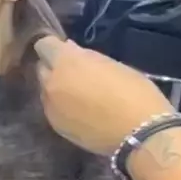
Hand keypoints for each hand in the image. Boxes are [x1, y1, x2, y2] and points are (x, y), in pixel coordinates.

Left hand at [35, 36, 173, 154]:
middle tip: (76, 74)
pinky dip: (62, 108)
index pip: (44, 45)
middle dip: (55, 68)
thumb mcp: (113, 64)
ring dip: (58, 89)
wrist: (139, 134)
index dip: (55, 47)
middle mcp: (52, 82)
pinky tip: (82, 113)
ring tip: (80, 97)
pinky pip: (53, 110)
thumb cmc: (134, 92)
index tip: (68, 51)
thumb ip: (86, 57)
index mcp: (66, 62)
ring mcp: (51, 107)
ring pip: (46, 91)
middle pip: (42, 69)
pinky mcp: (56, 127)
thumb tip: (70, 50)